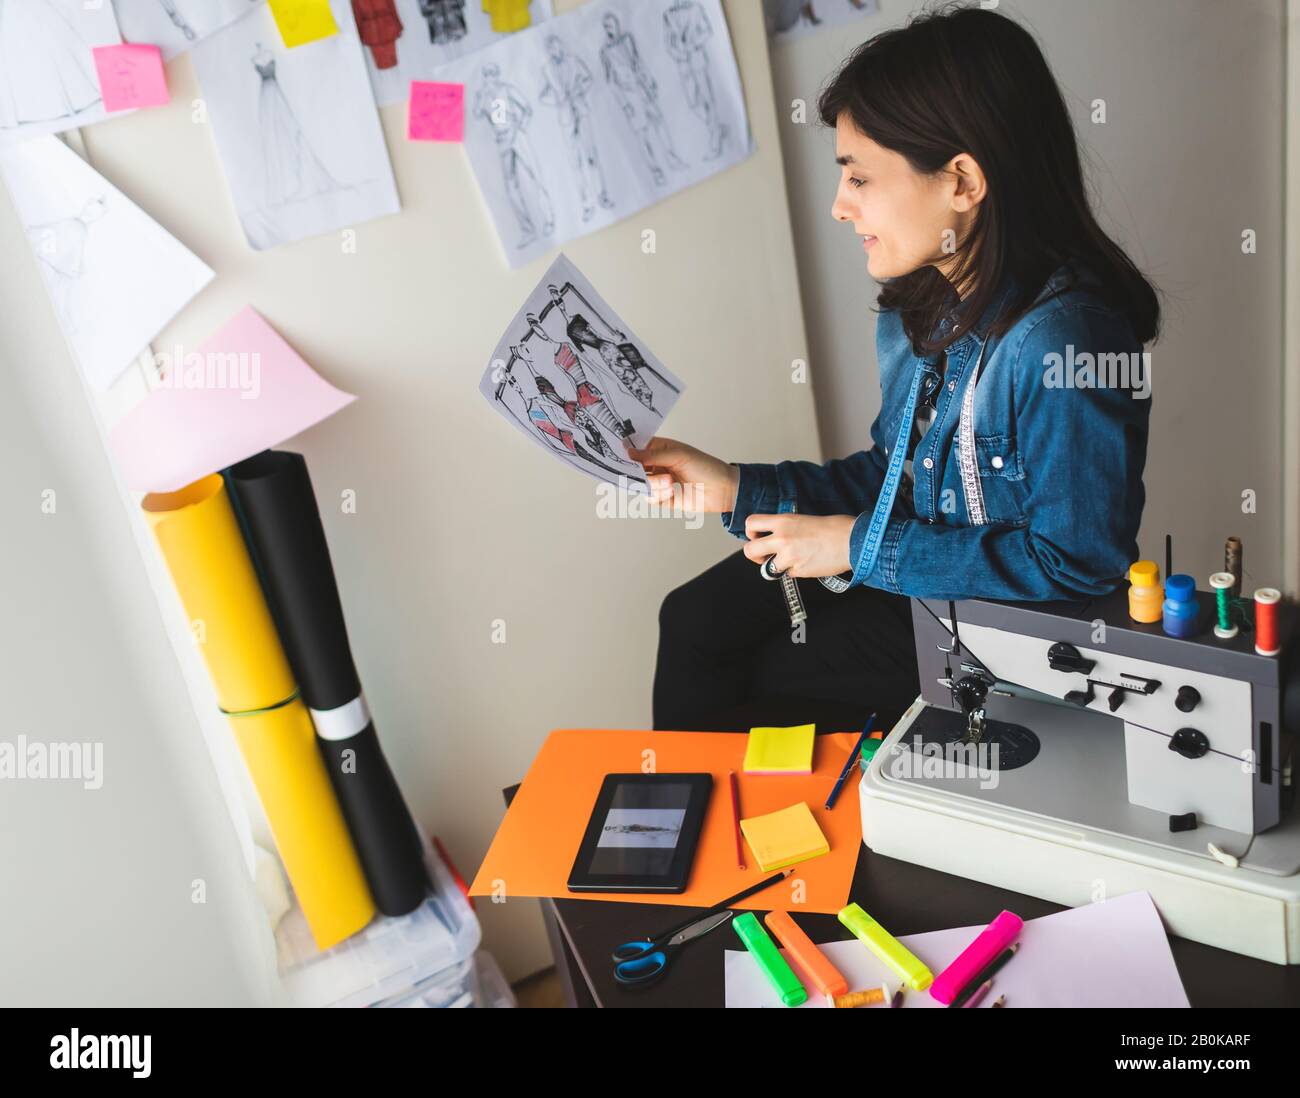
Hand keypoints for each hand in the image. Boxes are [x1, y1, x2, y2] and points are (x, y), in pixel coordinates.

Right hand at [627, 437, 739, 512]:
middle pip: (635, 470)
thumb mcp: (678, 455)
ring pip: (642, 486)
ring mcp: (660, 482)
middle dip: (643, 474)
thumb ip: (652, 455)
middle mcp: (657, 465)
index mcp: (659, 449)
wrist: (722, 490)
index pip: (636, 449)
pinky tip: (673, 492)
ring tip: (671, 483)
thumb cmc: (706, 466)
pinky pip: (651, 499)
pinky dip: (659, 497)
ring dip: (655, 486)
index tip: (623, 458)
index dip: (628, 454)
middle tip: (655, 474)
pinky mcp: (664, 498)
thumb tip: (629, 452)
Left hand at [741, 514, 855, 578]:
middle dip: (754, 556)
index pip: (751, 523)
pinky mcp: (798, 571)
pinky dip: (795, 571)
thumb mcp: (804, 519)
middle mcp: (782, 538)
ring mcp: (789, 557)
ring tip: (793, 560)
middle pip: (750, 550)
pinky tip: (808, 562)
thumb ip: (787, 528)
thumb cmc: (835, 528)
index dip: (750, 533)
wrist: (853, 541)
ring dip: (777, 567)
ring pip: (768, 568)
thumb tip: (777, 537)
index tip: (757, 537)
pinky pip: (788, 574)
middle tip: (764, 556)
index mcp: (783, 521)